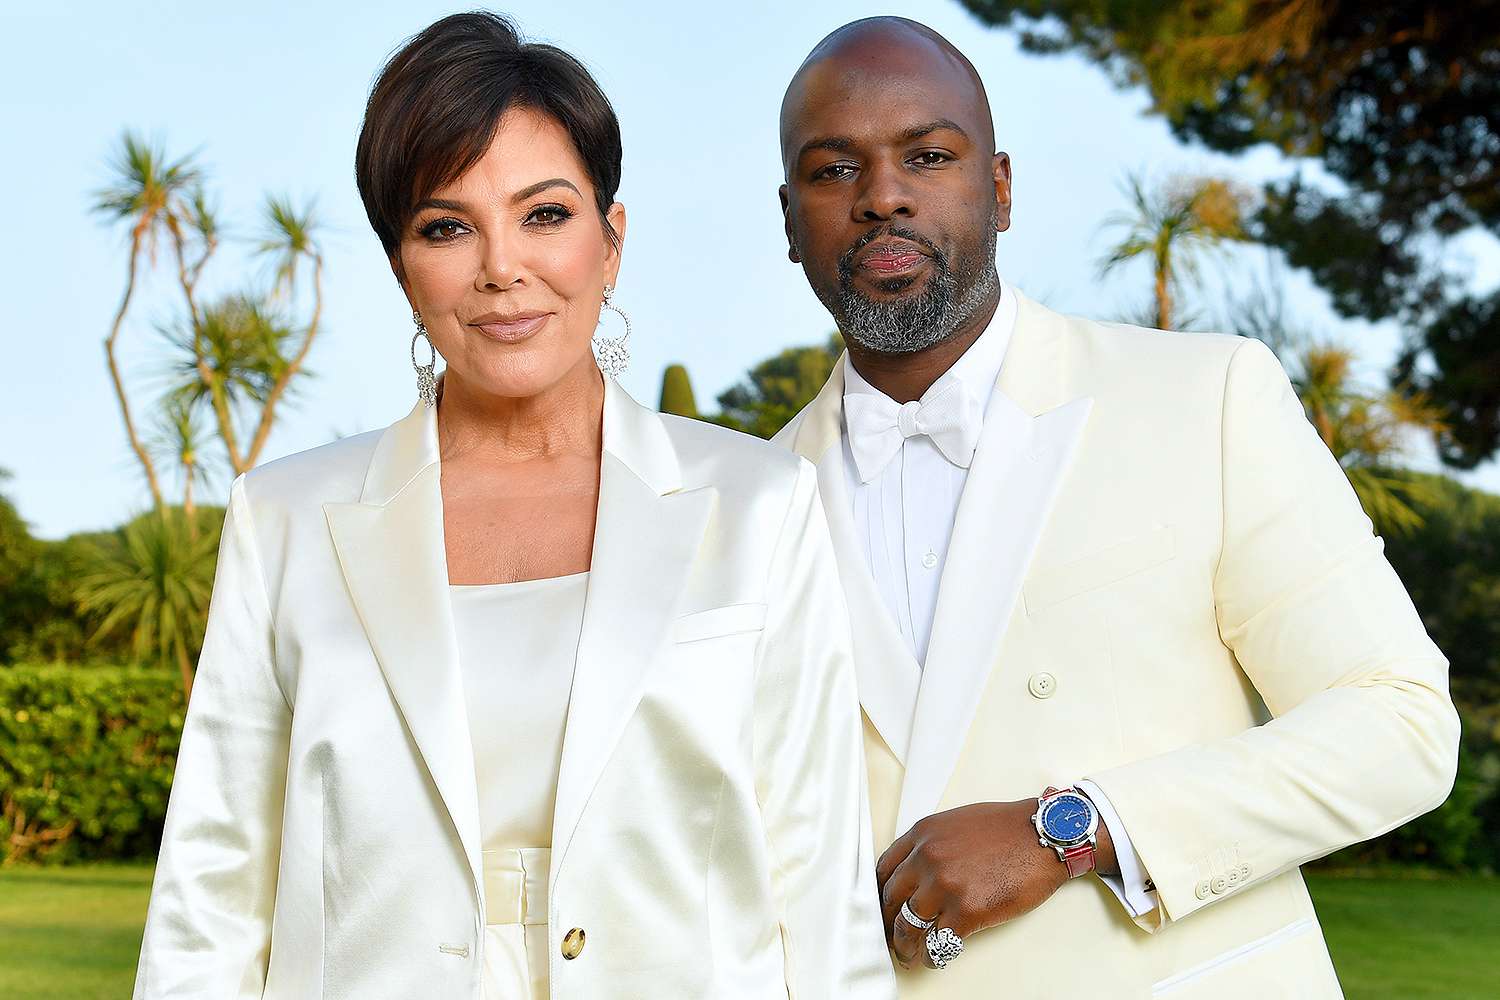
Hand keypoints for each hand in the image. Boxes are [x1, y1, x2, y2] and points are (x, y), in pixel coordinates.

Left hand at [874, 799, 1116, 967]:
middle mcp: (927, 858)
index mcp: (923, 834)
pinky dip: (932, 956)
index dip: (880, 893)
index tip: (882, 906)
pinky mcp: (966, 911)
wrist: (1044, 835)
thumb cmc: (1009, 828)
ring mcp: (945, 885)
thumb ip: (933, 843)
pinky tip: (934, 958)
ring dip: (905, 944)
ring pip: (908, 925)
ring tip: (908, 954)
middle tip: (890, 935)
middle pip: (891, 898)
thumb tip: (919, 869)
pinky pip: (937, 943)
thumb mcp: (957, 822)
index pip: (884, 869)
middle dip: (888, 922)